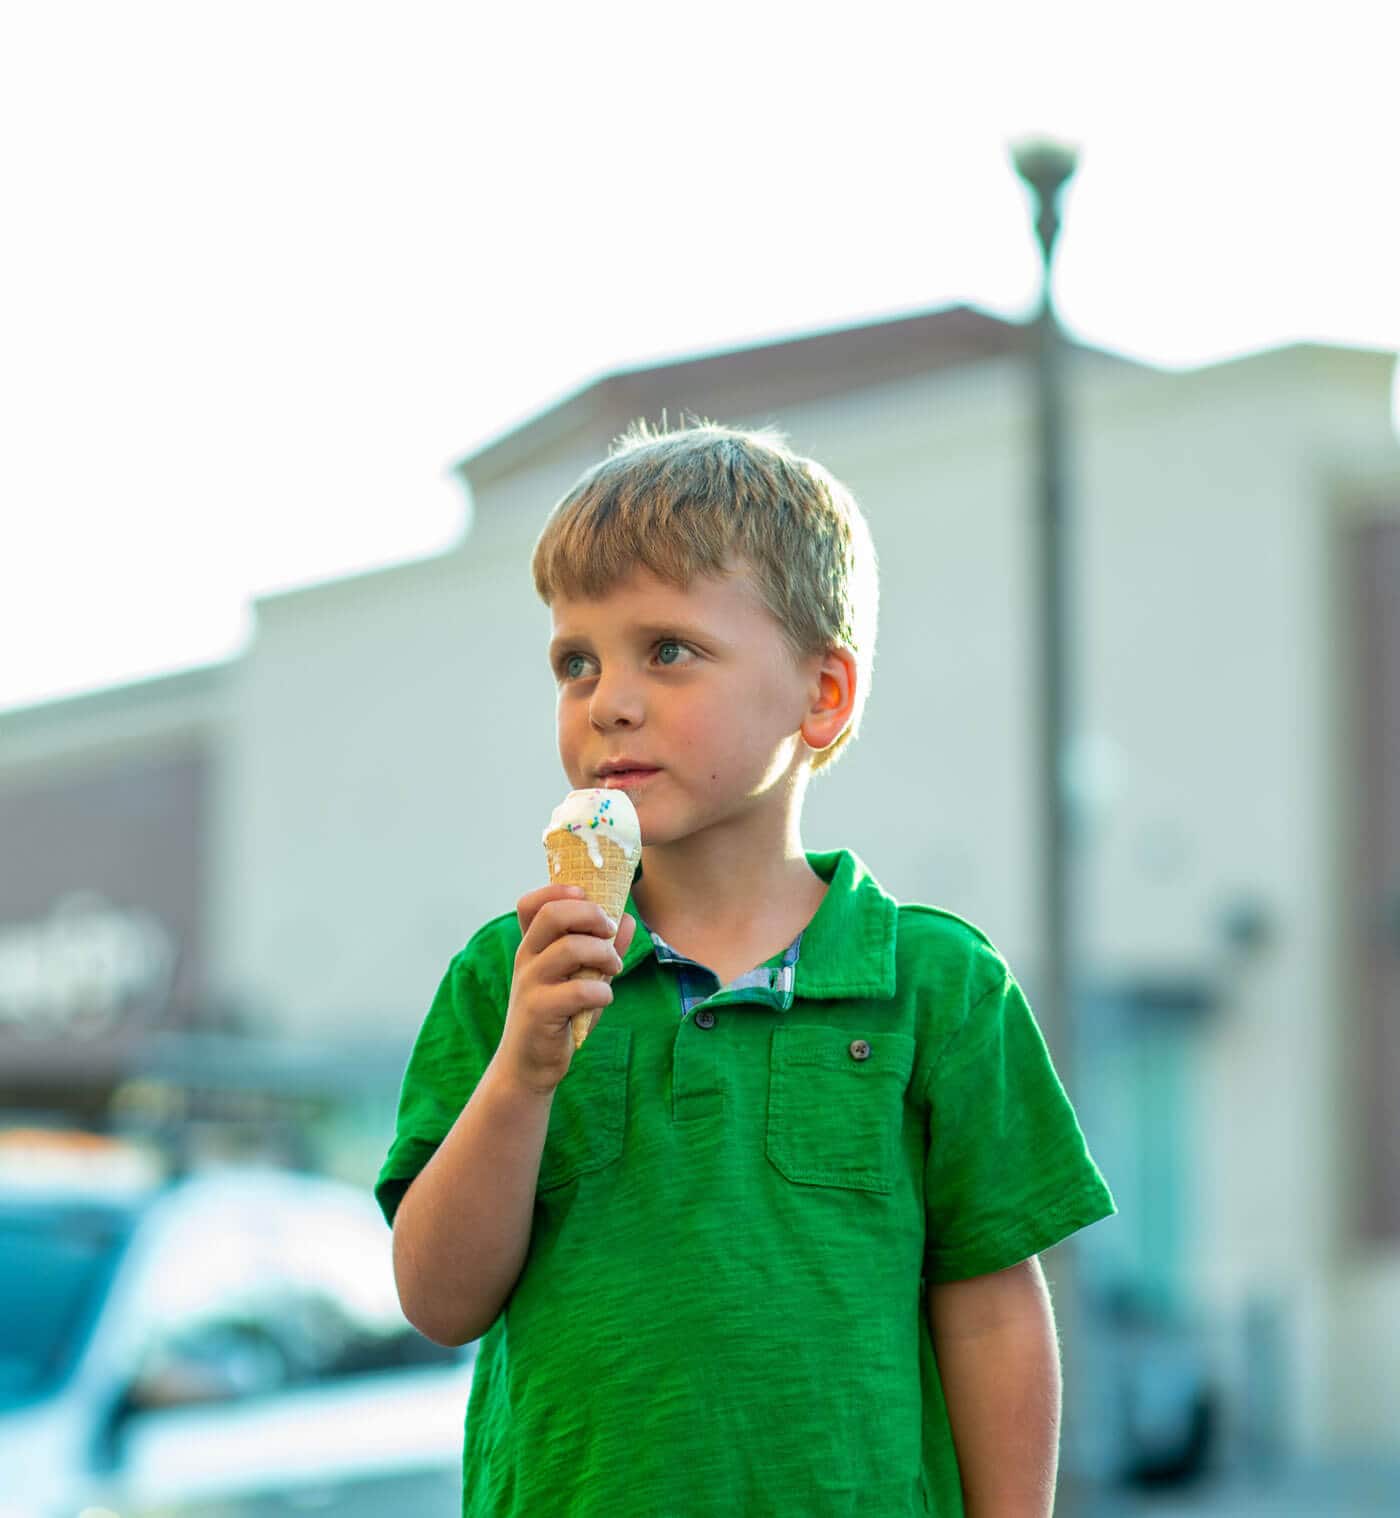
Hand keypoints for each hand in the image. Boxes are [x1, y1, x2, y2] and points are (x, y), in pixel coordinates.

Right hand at [496, 884, 637, 1094]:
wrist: (530, 1066)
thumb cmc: (559, 1017)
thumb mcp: (583, 978)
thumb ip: (603, 949)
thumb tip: (627, 919)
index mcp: (533, 946)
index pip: (530, 903)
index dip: (558, 890)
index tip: (587, 897)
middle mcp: (526, 958)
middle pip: (553, 915)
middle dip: (591, 915)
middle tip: (609, 932)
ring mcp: (530, 984)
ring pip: (569, 949)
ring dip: (603, 954)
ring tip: (613, 969)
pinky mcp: (539, 1012)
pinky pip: (578, 990)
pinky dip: (602, 992)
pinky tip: (604, 999)